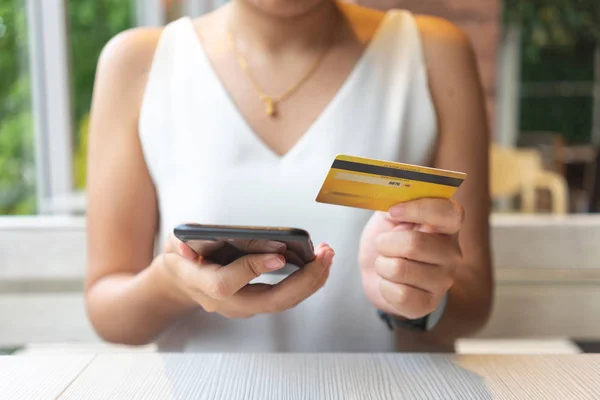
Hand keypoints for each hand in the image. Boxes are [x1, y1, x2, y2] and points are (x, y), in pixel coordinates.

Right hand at [159, 233, 334, 317]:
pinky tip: (321, 263)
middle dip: (301, 281)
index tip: (279, 256)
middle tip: (324, 256)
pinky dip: (307, 281)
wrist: (182, 283)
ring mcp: (244, 307)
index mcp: (203, 284)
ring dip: (311, 281)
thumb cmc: (181, 258)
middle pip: (269, 301)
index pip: (227, 283)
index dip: (252, 269)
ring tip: (328, 256)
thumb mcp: (172, 245)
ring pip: (283, 303)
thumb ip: (178, 244)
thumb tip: (187, 245)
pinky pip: (286, 298)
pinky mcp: (258, 302)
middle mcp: (227, 303)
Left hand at [359, 198, 463, 319]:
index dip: (419, 209)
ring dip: (382, 265)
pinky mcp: (428, 304)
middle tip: (382, 244)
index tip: (393, 211)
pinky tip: (389, 283)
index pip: (450, 213)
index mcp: (446, 226)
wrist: (377, 274)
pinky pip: (399, 294)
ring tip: (386, 263)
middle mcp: (451, 253)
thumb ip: (394, 200)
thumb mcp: (389, 214)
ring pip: (401, 269)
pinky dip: (384, 286)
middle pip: (415, 244)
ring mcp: (443, 280)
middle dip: (386, 243)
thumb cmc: (387, 239)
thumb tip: (394, 200)